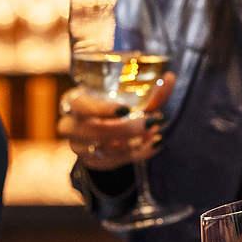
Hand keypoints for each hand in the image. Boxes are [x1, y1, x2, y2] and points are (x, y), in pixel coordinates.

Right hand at [57, 71, 174, 170]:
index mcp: (74, 101)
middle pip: (90, 131)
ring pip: (101, 150)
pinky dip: (134, 155)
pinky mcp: (90, 162)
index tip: (126, 110)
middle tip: (148, 123)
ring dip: (130, 144)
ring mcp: (78, 146)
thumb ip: (151, 90)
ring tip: (152, 132)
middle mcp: (70, 124)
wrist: (102, 127)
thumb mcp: (131, 96)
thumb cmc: (114, 104)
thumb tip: (170, 78)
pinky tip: (151, 144)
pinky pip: (111, 163)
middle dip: (122, 129)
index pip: (80, 105)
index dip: (101, 109)